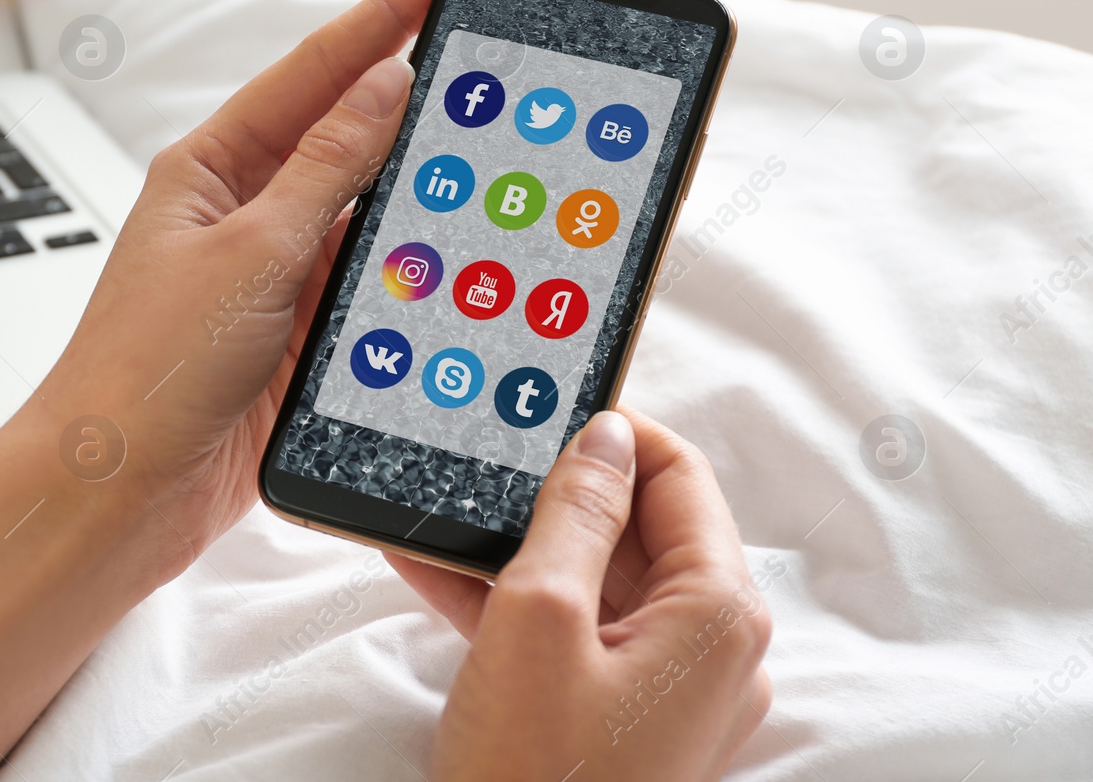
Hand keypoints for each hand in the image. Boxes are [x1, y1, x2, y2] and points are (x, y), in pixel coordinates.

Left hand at [36, 0, 459, 570]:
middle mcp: (240, 214)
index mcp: (208, 169)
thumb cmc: (145, 371)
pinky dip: (407, 269)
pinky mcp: (294, 338)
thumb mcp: (249, 254)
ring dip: (416, 190)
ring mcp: (270, 277)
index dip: (380, 19)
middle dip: (412, 98)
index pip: (311, 74)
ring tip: (489, 150)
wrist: (116, 497)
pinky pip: (367, 284)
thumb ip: (326, 169)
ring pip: (362, 214)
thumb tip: (386, 84)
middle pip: (342, 136)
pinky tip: (454, 255)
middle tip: (488, 59)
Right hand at [391, 407, 771, 781]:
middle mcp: (711, 647)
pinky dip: (514, 599)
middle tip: (484, 459)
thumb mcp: (538, 616)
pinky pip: (575, 631)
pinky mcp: (623, 716)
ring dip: (519, 542)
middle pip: (640, 526)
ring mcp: (669, 687)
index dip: (613, 432)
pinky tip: (436, 569)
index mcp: (718, 613)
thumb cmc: (534, 774)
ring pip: (597, 578)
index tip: (544, 409)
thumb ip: (575, 510)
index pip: (681, 477)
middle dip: (553, 490)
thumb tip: (604, 434)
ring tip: (442, 506)